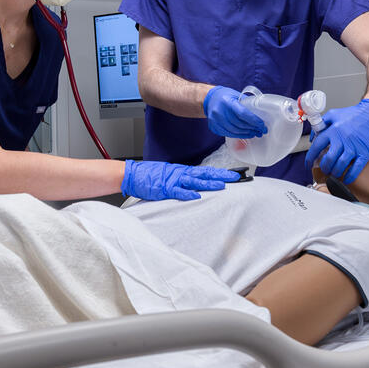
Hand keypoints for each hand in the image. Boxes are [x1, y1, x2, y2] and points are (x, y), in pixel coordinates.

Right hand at [121, 160, 239, 200]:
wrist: (133, 174)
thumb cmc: (150, 176)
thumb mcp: (170, 175)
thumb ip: (183, 179)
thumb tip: (196, 185)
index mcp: (183, 171)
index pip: (205, 171)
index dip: (220, 173)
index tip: (234, 175)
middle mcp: (180, 173)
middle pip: (204, 174)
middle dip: (220, 176)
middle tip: (236, 178)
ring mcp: (173, 180)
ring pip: (194, 182)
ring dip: (208, 184)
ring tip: (221, 186)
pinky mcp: (164, 189)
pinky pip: (178, 192)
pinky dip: (187, 194)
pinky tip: (196, 196)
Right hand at [203, 86, 267, 138]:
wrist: (209, 99)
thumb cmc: (225, 96)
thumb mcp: (236, 95)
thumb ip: (247, 104)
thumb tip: (260, 114)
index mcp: (226, 101)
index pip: (243, 113)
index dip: (254, 120)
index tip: (262, 125)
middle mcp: (219, 111)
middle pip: (239, 124)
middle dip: (253, 128)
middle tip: (261, 130)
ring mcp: (215, 120)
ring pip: (235, 131)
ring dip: (247, 133)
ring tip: (255, 133)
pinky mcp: (213, 127)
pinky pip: (228, 134)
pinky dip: (239, 135)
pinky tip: (246, 134)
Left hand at [304, 99, 368, 184]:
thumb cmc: (355, 114)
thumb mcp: (335, 114)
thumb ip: (322, 123)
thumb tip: (314, 136)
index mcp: (333, 131)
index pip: (317, 147)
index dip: (310, 157)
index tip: (308, 164)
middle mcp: (342, 140)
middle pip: (328, 159)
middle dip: (324, 167)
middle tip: (324, 169)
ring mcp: (354, 147)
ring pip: (340, 165)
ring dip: (335, 172)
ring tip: (334, 173)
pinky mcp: (364, 153)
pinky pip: (356, 168)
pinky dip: (350, 176)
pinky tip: (347, 179)